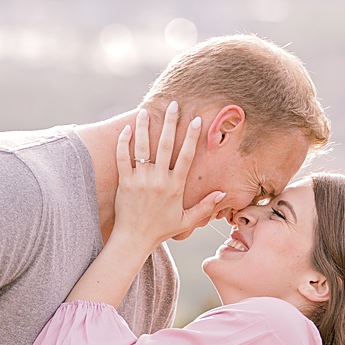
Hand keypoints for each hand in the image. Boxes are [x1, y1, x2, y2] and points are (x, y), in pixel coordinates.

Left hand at [113, 102, 224, 246]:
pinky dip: (124, 143)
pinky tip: (127, 129)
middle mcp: (158, 180)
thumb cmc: (160, 230)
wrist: (133, 239)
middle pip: (166, 145)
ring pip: (142, 148)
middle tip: (173, 105)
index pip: (187, 156)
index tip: (197, 120)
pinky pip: (122, 158)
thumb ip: (205, 206)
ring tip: (145, 111)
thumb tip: (221, 193)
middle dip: (171, 123)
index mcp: (175, 186)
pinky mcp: (123, 183)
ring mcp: (139, 180)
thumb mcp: (186, 220)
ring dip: (144, 127)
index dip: (192, 137)